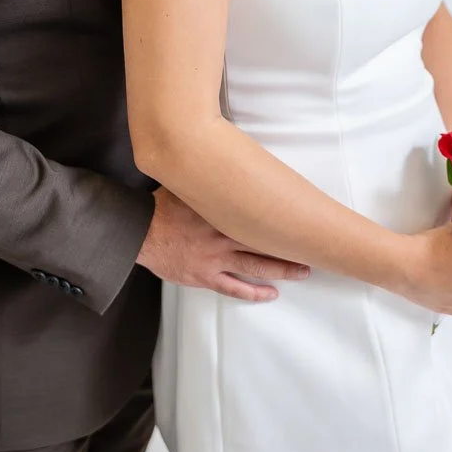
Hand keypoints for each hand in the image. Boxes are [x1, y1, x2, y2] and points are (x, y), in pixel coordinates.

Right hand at [137, 186, 310, 301]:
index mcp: (221, 210)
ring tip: (302, 271)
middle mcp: (222, 235)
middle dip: (290, 247)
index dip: (282, 217)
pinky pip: (233, 286)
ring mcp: (214, 258)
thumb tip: (226, 158)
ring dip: (281, 270)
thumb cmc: (161, 207)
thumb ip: (209, 179)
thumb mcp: (187, 185)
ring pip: (255, 266)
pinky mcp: (204, 275)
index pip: (259, 212)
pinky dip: (253, 292)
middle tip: (313, 250)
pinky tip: (270, 294)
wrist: (138, 232)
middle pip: (264, 242)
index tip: (303, 217)